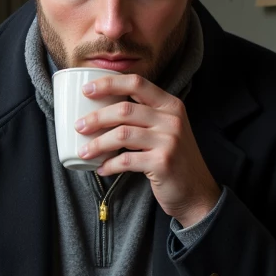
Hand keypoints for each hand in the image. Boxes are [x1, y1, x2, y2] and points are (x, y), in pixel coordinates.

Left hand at [73, 71, 221, 227]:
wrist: (196, 192)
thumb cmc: (174, 160)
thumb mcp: (167, 130)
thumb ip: (146, 117)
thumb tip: (103, 111)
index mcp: (171, 105)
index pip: (137, 83)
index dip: (109, 84)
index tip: (86, 90)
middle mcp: (171, 119)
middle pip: (125, 109)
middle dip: (97, 118)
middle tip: (80, 126)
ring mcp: (168, 140)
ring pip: (122, 134)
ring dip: (98, 143)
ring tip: (84, 151)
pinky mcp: (162, 162)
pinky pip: (126, 160)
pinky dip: (109, 165)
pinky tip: (102, 169)